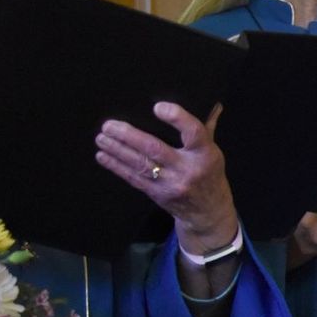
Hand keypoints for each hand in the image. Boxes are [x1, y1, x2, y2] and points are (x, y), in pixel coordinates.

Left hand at [96, 102, 237, 254]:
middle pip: (155, 149)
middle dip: (129, 136)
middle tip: (109, 125)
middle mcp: (189, 169)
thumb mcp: (214, 153)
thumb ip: (206, 129)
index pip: (193, 133)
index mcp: (206, 154)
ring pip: (140, 163)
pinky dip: (116, 166)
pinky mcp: (158, 194)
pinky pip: (134, 178)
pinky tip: (104, 156)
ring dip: (117, 150)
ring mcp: (172, 184)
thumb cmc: (209, 176)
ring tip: (102, 138)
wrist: (208, 212)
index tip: (158, 107)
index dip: (177, 118)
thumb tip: (212, 104)